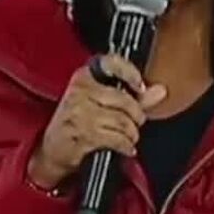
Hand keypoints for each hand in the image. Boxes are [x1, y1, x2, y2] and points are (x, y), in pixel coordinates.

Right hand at [27, 54, 166, 189]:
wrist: (52, 150)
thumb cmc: (78, 123)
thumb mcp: (101, 104)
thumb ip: (134, 97)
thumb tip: (160, 90)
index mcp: (84, 77)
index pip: (111, 63)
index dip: (130, 73)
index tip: (140, 87)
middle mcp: (79, 91)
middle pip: (123, 99)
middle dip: (136, 115)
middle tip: (136, 122)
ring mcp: (79, 113)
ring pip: (122, 120)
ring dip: (132, 133)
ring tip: (130, 137)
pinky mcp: (82, 135)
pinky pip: (116, 138)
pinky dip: (126, 145)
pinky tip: (126, 147)